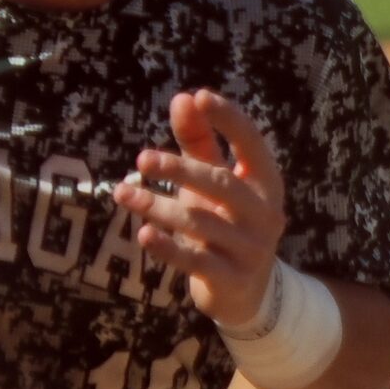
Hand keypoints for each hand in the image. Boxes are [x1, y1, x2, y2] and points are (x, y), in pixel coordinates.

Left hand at [114, 89, 288, 329]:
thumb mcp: (216, 181)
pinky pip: (196, 260)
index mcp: (266, 183)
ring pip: (201, 222)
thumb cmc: (226, 222)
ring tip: (123, 194)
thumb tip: (183, 98)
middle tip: (141, 160)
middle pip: (223, 185)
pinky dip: (168, 248)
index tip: (199, 96)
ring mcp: (251, 248)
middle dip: (181, 169)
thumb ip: (200, 142)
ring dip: (158, 206)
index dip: (229, 119)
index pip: (252, 144)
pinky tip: (144, 235)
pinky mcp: (231, 277)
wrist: (247, 292)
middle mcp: (265, 213)